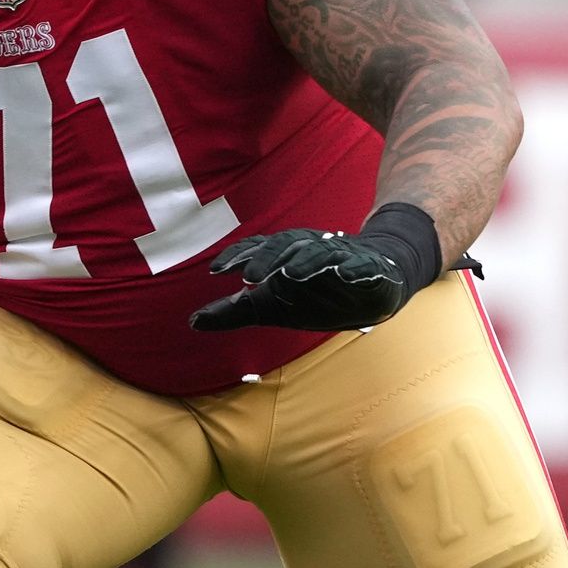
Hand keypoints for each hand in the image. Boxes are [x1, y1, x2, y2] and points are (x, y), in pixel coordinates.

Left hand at [189, 229, 412, 332]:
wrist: (373, 283)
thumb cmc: (316, 293)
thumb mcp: (273, 306)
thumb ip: (237, 310)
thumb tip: (193, 322)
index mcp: (285, 255)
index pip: (258, 250)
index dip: (238, 256)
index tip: (215, 271)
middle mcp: (310, 249)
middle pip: (286, 246)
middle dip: (267, 258)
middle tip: (248, 275)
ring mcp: (340, 256)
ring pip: (321, 252)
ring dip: (305, 261)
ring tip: (290, 274)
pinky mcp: (368, 269)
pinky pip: (361, 266)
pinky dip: (352, 269)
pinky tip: (344, 275)